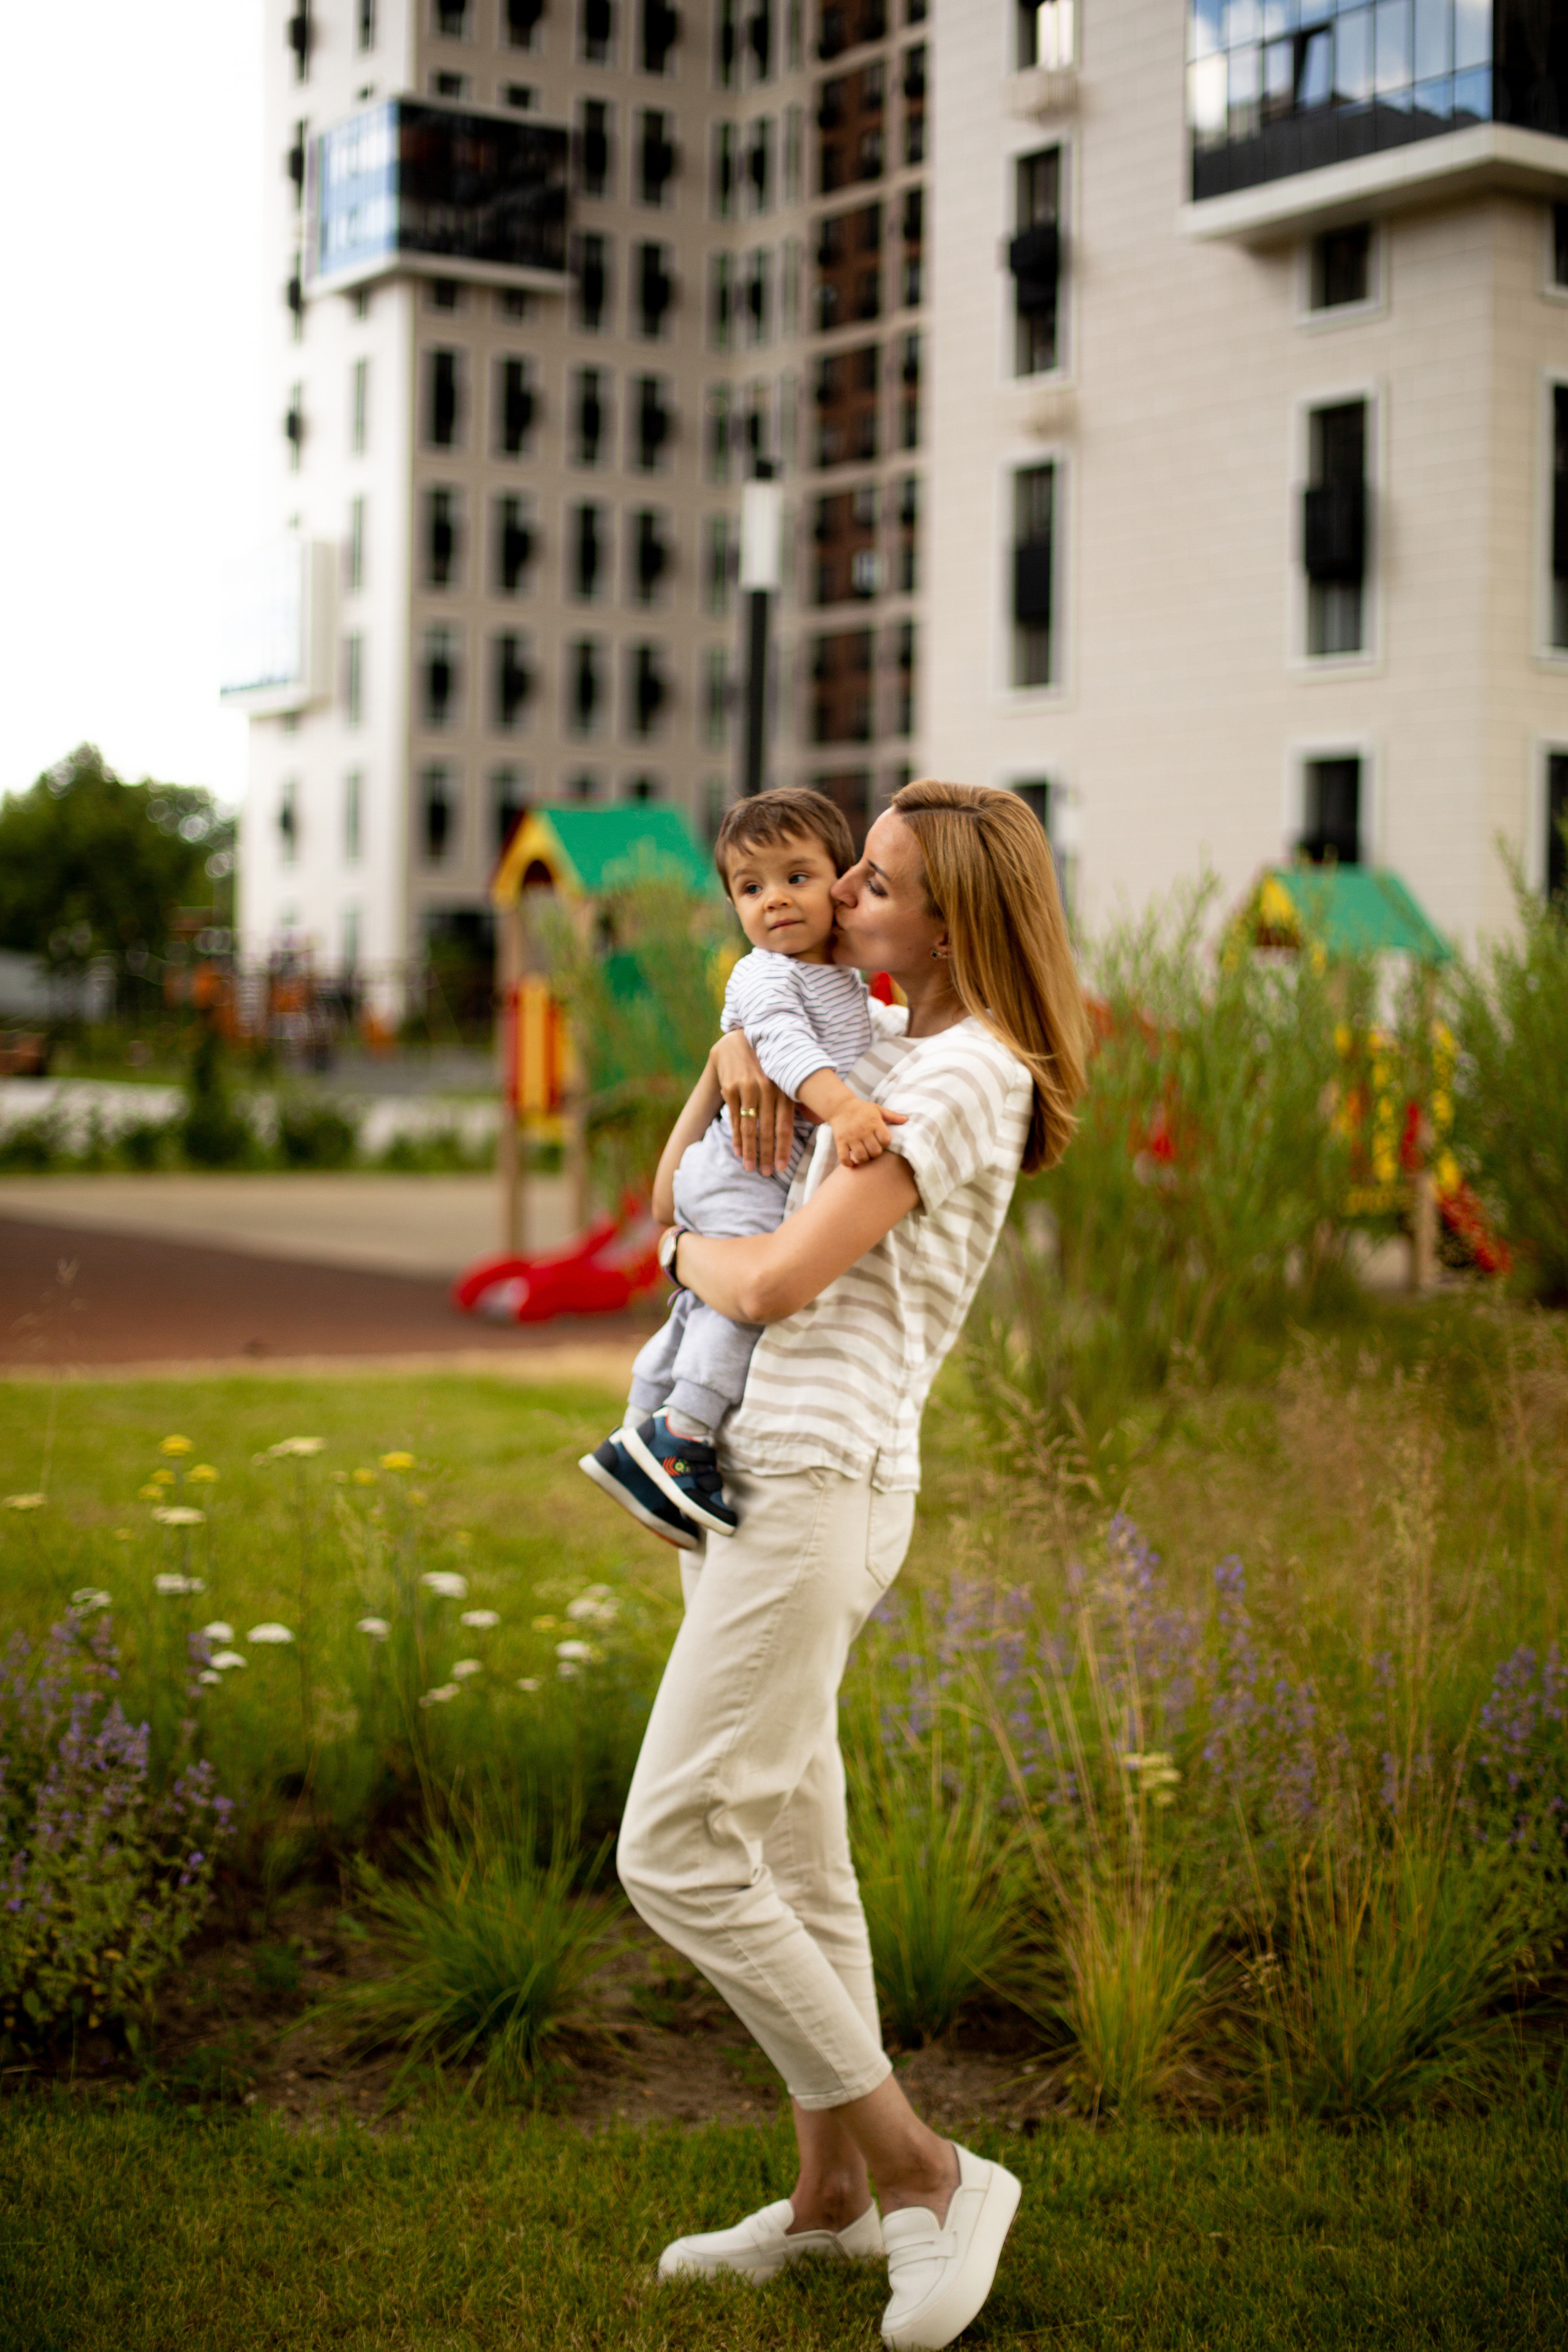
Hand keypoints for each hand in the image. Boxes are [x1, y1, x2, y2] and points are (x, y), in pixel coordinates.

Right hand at [712, 1032, 794, 1175]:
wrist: (740, 1043)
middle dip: (766, 1154)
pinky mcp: (731, 1089)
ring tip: (750, 1167)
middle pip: (767, 1130)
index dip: (783, 1148)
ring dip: (750, 1150)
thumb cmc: (768, 1066)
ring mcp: (747, 1089)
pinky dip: (736, 1137)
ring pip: (749, 1127)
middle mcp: (767, 1089)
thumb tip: (820, 1121)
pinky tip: (739, 1151)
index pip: (785, 1125)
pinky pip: (734, 1119)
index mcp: (784, 1089)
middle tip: (766, 1173)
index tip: (781, 1167)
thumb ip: (800, 1100)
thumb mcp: (786, 1079)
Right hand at [828, 1094, 897, 1168]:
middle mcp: (863, 1130)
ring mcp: (851, 1137)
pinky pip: (844, 1157)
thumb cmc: (861, 1109)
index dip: (885, 1144)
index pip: (886, 1140)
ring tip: (863, 1155)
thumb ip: (891, 1116)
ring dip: (864, 1159)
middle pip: (875, 1151)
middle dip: (875, 1154)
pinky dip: (848, 1164)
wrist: (840, 1106)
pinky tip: (852, 1163)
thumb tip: (906, 1120)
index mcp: (874, 1122)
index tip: (880, 1142)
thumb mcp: (877, 1109)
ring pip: (861, 1157)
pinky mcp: (840, 1141)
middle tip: (872, 1150)